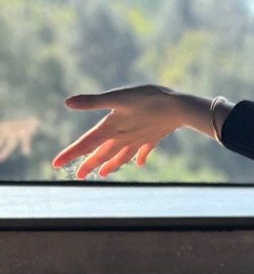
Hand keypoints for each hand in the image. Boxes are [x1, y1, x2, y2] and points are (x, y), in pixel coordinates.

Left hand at [54, 85, 198, 177]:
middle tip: (78, 176)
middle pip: (102, 154)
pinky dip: (138, 158)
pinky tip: (138, 164)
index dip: (70, 154)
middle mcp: (123, 138)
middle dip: (89, 165)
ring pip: (120, 156)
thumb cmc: (147, 99)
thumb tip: (68, 103)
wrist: (178, 108)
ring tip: (102, 174)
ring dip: (110, 165)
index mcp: (111, 128)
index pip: (86, 144)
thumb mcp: (117, 97)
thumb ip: (93, 101)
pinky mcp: (151, 138)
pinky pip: (142, 152)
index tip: (55, 164)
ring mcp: (138, 140)